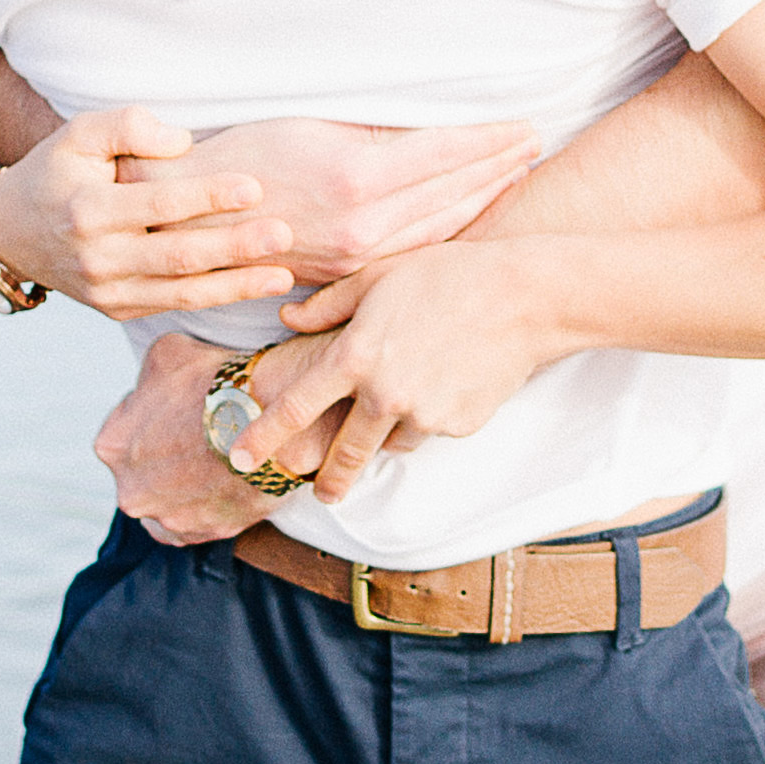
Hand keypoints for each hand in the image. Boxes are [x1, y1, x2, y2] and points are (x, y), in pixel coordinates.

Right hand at [0, 106, 295, 318]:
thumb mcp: (80, 132)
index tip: (255, 186)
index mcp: (88, 211)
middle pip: (178, 256)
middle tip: (285, 233)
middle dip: (235, 248)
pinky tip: (256, 286)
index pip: (160, 204)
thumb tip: (184, 143)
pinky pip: (174, 305)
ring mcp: (108, 292)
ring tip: (285, 274)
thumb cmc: (58, 170)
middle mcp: (97, 259)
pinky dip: (217, 298)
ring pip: (183, 292)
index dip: (209, 196)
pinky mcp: (117, 310)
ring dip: (237, 285)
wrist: (11, 232)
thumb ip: (129, 126)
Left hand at [94, 322, 272, 544]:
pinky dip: (202, 507)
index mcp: (113, 445)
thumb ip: (147, 376)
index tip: (178, 408)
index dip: (154, 413)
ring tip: (211, 460)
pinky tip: (217, 485)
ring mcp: (167, 517)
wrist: (271, 421)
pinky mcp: (202, 532)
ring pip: (166, 499)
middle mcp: (130, 490)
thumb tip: (151, 385)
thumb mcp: (166, 352)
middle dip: (163, 454)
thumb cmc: (217, 384)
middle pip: (143, 469)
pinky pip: (193, 523)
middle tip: (196, 433)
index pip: (126, 427)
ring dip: (180, 484)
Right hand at [184, 116, 545, 275]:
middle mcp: (365, 223)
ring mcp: (359, 256)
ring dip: (484, 197)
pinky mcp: (347, 274)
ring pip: (440, 225)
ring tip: (515, 175)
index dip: (490, 138)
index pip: (447, 152)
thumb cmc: (246, 156)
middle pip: (454, 190)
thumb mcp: (312, 125)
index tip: (522, 125)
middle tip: (533, 145)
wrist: (193, 218)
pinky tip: (470, 213)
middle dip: (499, 165)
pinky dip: (450, 227)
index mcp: (359, 176)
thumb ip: (376, 130)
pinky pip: (414, 249)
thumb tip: (431, 127)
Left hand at [228, 243, 565, 499]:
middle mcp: (383, 394)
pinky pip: (428, 432)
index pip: (294, 408)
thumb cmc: (447, 273)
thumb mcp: (378, 275)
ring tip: (408, 392)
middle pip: (342, 454)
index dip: (262, 437)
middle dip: (327, 479)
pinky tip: (444, 381)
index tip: (238, 458)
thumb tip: (287, 316)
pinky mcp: (457, 426)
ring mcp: (423, 415)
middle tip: (319, 490)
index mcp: (355, 355)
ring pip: (390, 442)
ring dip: (386, 432)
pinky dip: (425, 418)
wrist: (525, 296)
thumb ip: (328, 304)